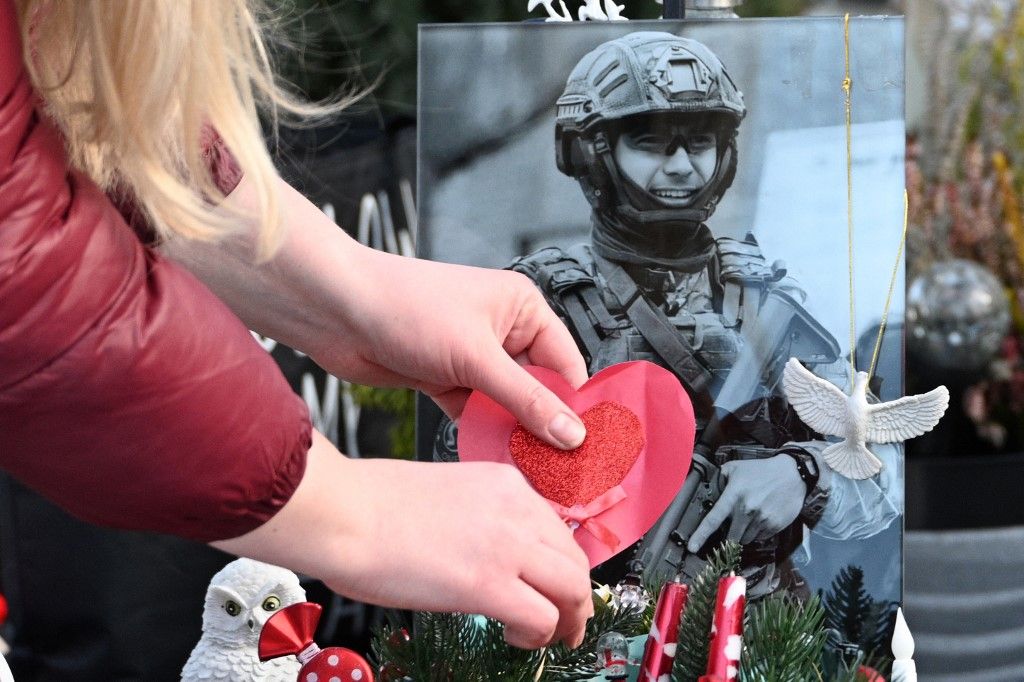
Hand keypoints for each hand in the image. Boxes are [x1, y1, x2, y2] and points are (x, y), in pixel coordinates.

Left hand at [169, 176, 589, 449]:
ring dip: (513, 434)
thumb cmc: (405, 307)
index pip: (565, 363)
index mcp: (522, 308)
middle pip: (538, 388)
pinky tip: (492, 459)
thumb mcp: (475, 357)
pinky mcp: (445, 378)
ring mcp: (472, 357)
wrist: (336, 312)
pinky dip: (482, 433)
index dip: (576, 406)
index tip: (586, 448)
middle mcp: (501, 330)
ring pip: (506, 404)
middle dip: (544, 426)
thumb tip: (570, 433)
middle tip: (559, 469)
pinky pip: (476, 413)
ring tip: (530, 472)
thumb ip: (526, 400)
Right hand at [214, 433, 593, 648]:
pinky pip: (542, 618)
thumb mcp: (444, 493)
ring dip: (568, 620)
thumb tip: (483, 552)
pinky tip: (516, 638)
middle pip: (574, 560)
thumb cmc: (369, 504)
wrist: (343, 513)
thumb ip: (476, 517)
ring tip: (551, 638)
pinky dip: (539, 636)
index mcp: (503, 484)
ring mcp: (506, 545)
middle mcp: (515, 509)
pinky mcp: (488, 584)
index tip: (555, 584)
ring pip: (572, 589)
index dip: (561, 564)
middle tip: (567, 621)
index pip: (557, 528)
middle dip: (576, 596)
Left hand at [687, 455, 804, 551]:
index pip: (713, 520)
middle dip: (728, 536)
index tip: (691, 548)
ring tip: (750, 517)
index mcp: (733, 496)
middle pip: (730, 538)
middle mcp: (746, 510)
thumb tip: (711, 490)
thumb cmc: (761, 470)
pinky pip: (760, 538)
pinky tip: (762, 517)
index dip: (700, 535)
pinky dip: (758, 532)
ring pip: (745, 539)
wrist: (792, 474)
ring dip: (744, 533)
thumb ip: (720, 478)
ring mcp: (761, 520)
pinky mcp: (774, 526)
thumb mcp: (736, 468)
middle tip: (732, 528)